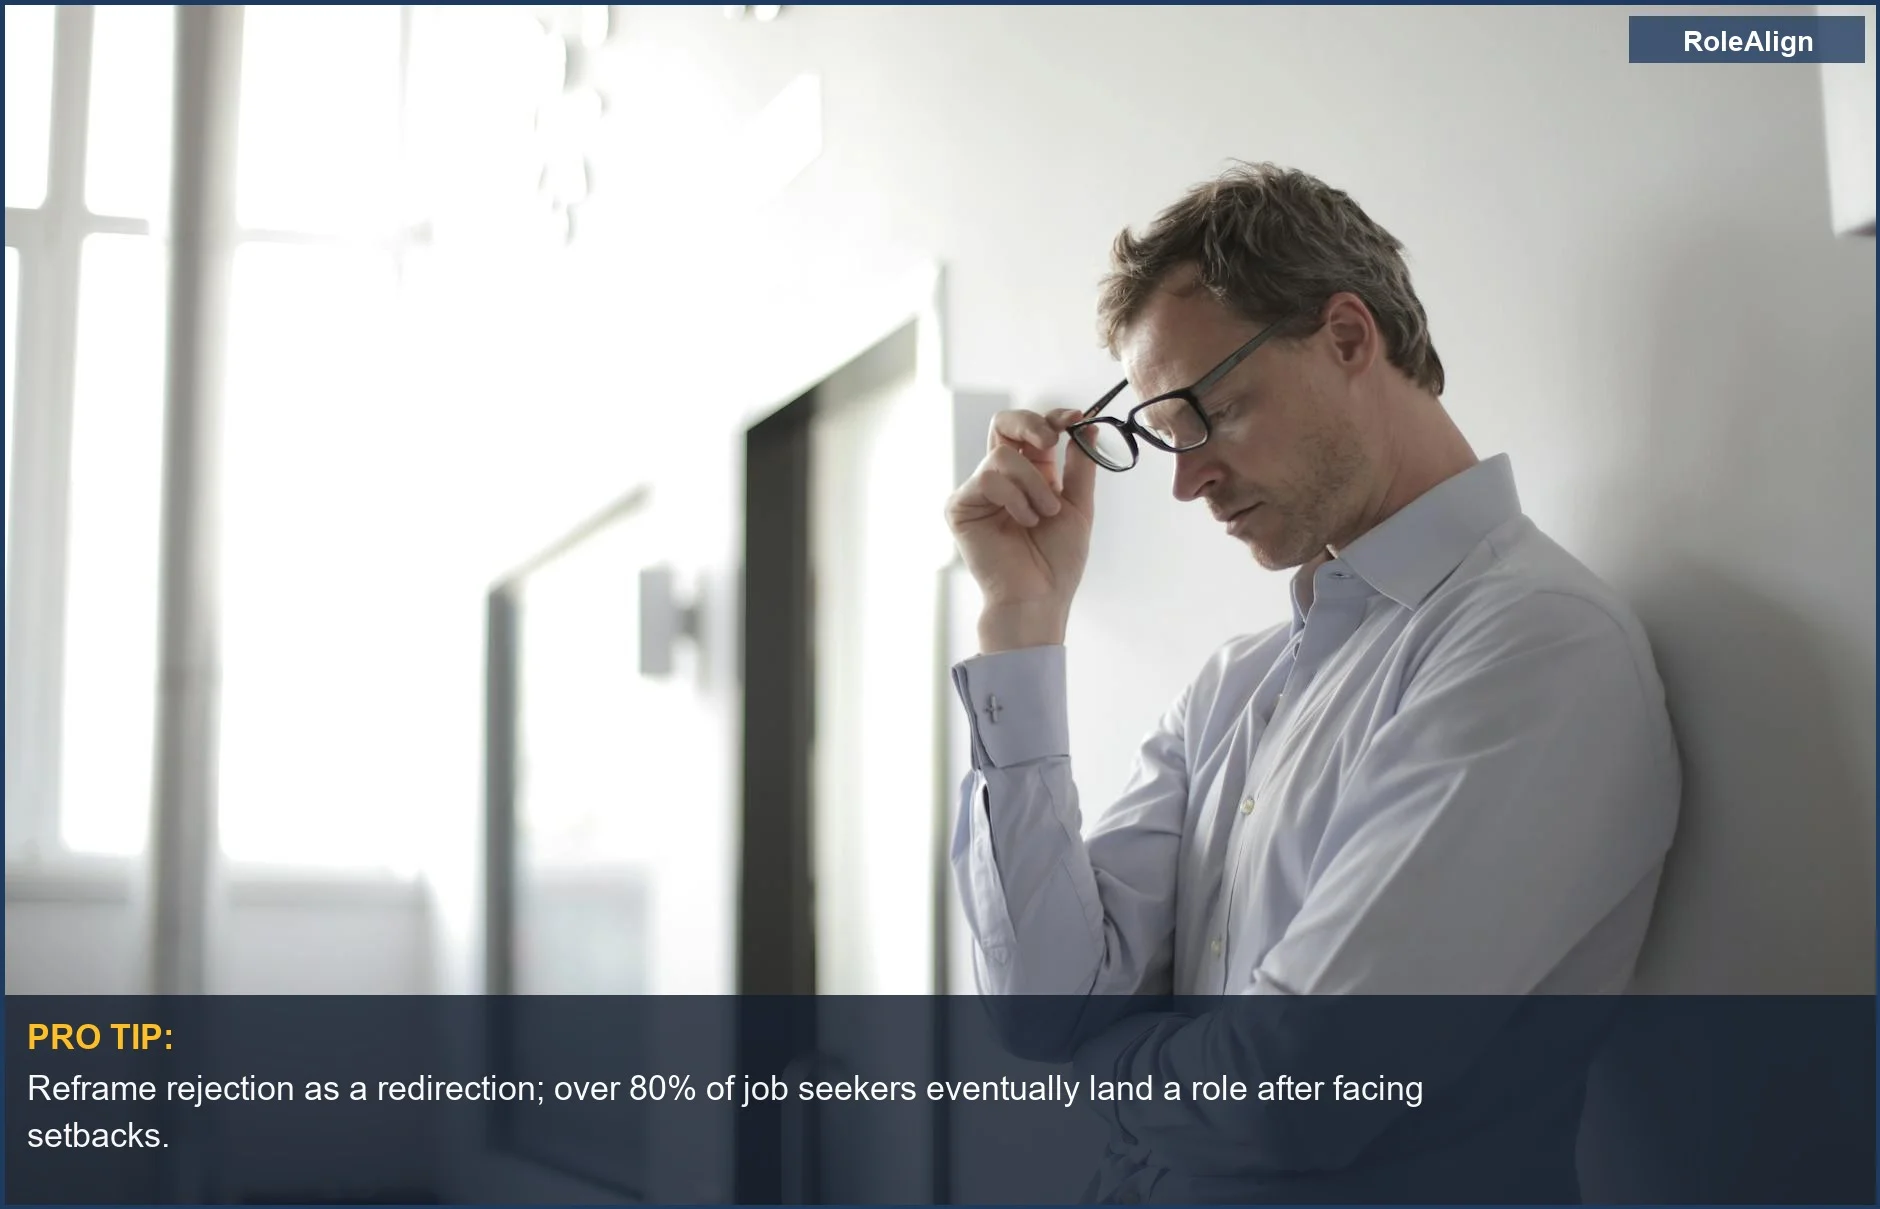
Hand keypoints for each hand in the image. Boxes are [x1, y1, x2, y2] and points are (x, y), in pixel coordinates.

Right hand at [944, 408, 1097, 651]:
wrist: (1038, 596)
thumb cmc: (1057, 561)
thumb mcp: (1078, 505)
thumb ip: (1080, 465)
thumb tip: (1089, 426)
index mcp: (1032, 474)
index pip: (1034, 430)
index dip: (1053, 418)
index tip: (1075, 419)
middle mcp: (1003, 478)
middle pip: (1003, 424)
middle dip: (1030, 424)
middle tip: (1050, 441)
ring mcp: (979, 491)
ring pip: (1002, 455)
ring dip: (1033, 484)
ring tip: (1042, 515)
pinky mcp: (961, 506)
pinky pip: (987, 479)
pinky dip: (1013, 499)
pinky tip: (1022, 522)